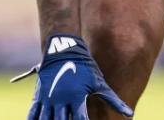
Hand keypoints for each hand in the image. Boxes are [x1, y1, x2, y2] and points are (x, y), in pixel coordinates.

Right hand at [15, 35, 133, 119]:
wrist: (64, 50)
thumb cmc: (86, 67)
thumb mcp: (99, 83)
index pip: (79, 119)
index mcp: (77, 98)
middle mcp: (61, 99)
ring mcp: (48, 98)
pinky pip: (33, 113)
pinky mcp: (39, 96)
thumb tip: (130, 114)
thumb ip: (113, 100)